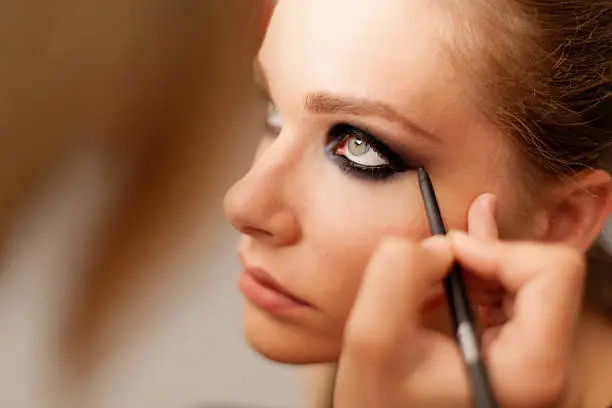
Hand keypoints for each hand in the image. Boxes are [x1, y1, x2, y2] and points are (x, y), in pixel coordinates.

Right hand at [334, 194, 584, 407]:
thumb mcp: (372, 335)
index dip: (496, 248)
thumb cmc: (382, 399)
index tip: (448, 255)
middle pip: (541, 270)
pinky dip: (474, 281)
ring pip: (527, 277)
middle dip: (480, 256)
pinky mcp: (523, 354)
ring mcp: (538, 362)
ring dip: (473, 268)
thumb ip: (399, 271)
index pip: (552, 271)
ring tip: (429, 281)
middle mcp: (548, 369)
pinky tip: (439, 292)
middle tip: (433, 258)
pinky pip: (514, 294)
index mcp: (530, 369)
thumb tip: (440, 245)